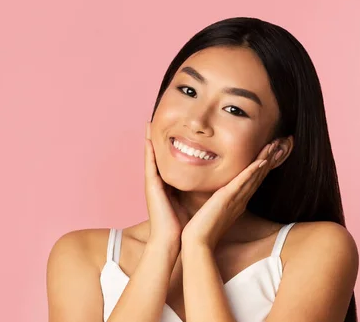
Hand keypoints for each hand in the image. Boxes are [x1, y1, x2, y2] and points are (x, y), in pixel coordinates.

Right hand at [144, 122, 189, 246]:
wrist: (171, 240)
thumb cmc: (183, 224)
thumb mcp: (191, 201)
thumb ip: (196, 190)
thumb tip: (211, 182)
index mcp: (169, 184)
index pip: (170, 160)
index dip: (171, 145)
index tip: (172, 129)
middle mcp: (159, 181)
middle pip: (158, 154)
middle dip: (155, 137)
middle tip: (153, 118)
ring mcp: (153, 183)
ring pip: (151, 155)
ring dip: (149, 138)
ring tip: (148, 121)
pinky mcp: (151, 186)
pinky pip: (150, 163)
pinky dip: (148, 150)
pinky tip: (148, 137)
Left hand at [181, 140, 283, 249]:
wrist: (197, 242)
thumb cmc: (202, 229)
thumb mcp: (211, 211)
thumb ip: (216, 202)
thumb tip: (213, 195)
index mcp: (237, 202)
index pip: (253, 180)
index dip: (262, 167)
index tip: (270, 154)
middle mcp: (241, 199)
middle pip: (258, 176)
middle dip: (269, 159)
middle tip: (280, 145)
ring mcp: (236, 199)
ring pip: (254, 176)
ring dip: (265, 160)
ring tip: (275, 146)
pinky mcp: (228, 198)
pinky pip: (243, 182)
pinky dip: (253, 171)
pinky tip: (261, 161)